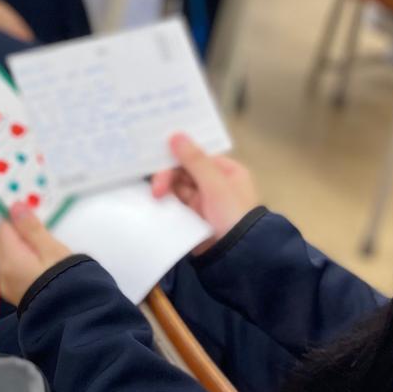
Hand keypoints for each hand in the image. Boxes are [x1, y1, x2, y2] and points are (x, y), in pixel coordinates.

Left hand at [0, 201, 72, 306]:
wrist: (75, 315)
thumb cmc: (67, 282)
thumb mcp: (52, 249)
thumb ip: (31, 228)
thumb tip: (16, 208)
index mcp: (9, 261)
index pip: (2, 227)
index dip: (14, 216)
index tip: (27, 209)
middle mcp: (2, 274)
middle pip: (0, 241)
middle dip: (14, 229)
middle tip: (35, 223)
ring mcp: (7, 286)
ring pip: (5, 254)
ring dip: (17, 244)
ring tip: (40, 241)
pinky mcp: (15, 293)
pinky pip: (11, 268)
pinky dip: (20, 259)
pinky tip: (38, 258)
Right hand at [150, 133, 258, 250]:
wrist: (236, 256)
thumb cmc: (232, 215)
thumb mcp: (215, 185)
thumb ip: (195, 161)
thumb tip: (175, 135)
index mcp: (227, 171)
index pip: (197, 156)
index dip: (177, 155)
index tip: (156, 158)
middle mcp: (215, 183)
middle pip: (184, 171)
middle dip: (168, 176)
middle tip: (156, 189)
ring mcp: (203, 201)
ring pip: (176, 186)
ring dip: (166, 189)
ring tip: (156, 197)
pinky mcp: (192, 217)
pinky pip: (175, 203)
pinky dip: (166, 202)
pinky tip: (156, 202)